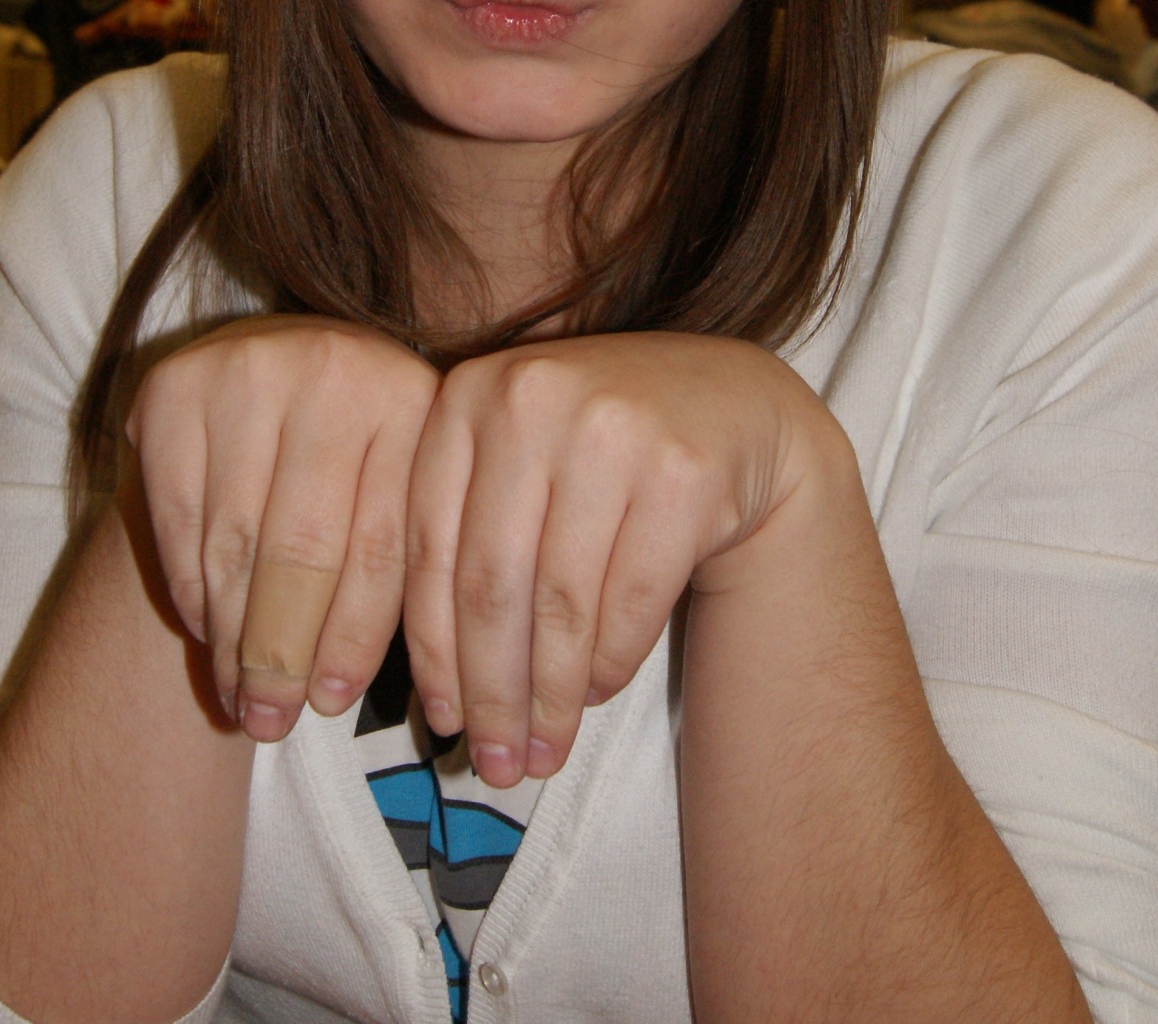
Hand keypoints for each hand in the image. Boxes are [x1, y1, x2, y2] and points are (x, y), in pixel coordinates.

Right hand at [126, 316, 440, 741]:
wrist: (261, 368)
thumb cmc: (346, 458)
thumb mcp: (393, 488)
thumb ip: (406, 568)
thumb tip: (436, 711)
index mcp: (415, 399)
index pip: (385, 546)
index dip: (357, 639)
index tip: (332, 706)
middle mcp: (339, 369)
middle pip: (305, 550)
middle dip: (286, 655)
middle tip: (272, 722)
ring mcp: (250, 369)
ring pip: (237, 543)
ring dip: (234, 639)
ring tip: (240, 700)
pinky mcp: (174, 385)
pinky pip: (180, 520)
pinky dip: (191, 589)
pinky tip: (206, 631)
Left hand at [401, 332, 842, 787]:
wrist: (728, 404)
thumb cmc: (596, 452)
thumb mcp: (514, 458)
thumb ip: (464, 537)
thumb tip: (440, 701)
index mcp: (469, 393)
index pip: (428, 548)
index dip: (431, 651)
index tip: (442, 723)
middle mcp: (534, 396)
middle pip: (491, 584)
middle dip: (491, 692)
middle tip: (495, 764)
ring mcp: (613, 428)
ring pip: (563, 603)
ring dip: (551, 697)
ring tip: (543, 752)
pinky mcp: (684, 472)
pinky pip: (631, 604)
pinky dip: (608, 664)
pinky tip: (594, 693)